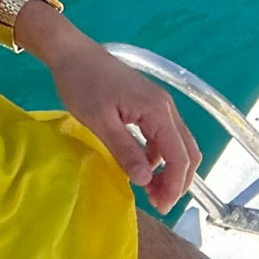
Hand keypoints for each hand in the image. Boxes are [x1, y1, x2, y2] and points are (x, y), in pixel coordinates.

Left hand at [21, 10, 201, 212]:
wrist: (71, 52)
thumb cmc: (82, 83)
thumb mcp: (99, 121)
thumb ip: (124, 150)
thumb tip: (145, 180)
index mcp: (157, 111)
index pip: (179, 156)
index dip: (174, 185)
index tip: (160, 207)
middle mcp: (165, 107)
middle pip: (187, 152)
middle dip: (177, 180)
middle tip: (157, 203)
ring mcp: (158, 104)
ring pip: (177, 144)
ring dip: (169, 169)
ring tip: (148, 188)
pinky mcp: (147, 104)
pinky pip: (162, 135)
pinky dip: (158, 155)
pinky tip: (139, 164)